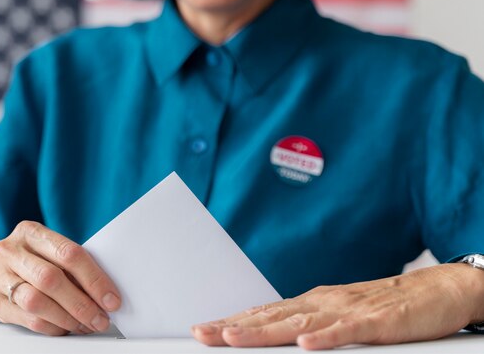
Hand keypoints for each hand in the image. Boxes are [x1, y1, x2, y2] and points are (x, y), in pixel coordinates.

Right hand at [0, 221, 120, 335]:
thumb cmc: (26, 262)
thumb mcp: (45, 251)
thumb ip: (70, 264)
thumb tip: (105, 292)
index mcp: (31, 232)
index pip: (69, 254)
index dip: (94, 279)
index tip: (111, 299)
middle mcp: (11, 251)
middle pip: (52, 279)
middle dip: (82, 303)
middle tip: (101, 318)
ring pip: (38, 302)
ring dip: (68, 318)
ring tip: (86, 325)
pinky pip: (29, 319)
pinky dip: (53, 327)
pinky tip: (66, 328)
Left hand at [192, 264, 483, 349]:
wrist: (434, 291)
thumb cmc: (383, 306)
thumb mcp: (339, 316)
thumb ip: (310, 324)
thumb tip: (278, 336)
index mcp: (312, 303)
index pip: (264, 313)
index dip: (233, 322)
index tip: (204, 330)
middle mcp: (322, 303)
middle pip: (271, 317)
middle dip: (235, 327)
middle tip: (202, 334)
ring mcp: (347, 311)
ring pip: (299, 323)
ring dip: (264, 331)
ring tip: (233, 338)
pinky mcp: (376, 322)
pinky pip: (347, 332)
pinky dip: (325, 338)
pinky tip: (305, 345)